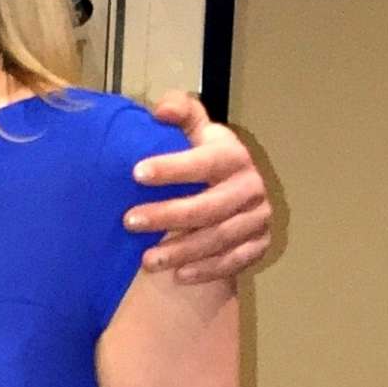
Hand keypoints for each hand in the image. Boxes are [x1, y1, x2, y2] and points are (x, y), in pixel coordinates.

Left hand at [124, 90, 271, 282]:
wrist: (237, 197)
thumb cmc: (206, 162)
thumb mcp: (198, 134)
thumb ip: (182, 113)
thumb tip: (161, 110)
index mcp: (234, 156)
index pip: (205, 161)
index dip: (173, 167)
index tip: (136, 173)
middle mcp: (251, 186)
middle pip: (209, 206)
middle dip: (167, 215)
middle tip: (129, 221)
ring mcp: (257, 218)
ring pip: (219, 238)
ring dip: (181, 251)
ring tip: (147, 260)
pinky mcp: (258, 244)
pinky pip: (232, 262)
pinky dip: (205, 270)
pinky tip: (178, 276)